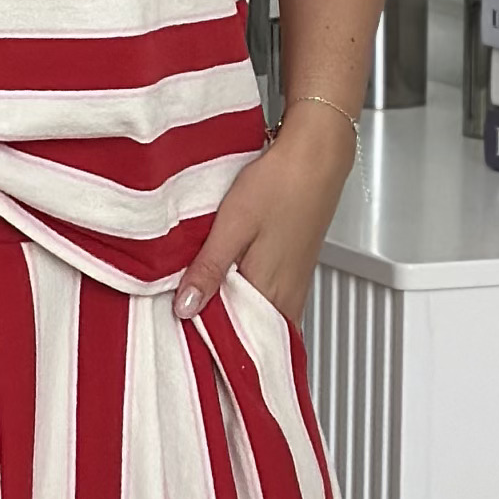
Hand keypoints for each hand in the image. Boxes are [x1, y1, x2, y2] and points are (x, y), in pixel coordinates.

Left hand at [176, 98, 358, 322]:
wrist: (315, 157)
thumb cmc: (279, 184)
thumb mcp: (232, 226)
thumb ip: (209, 270)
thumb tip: (185, 308)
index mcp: (269, 292)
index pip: (235, 340)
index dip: (207, 341)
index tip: (183, 334)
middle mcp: (288, 297)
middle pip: (248, 335)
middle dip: (219, 333)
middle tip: (189, 322)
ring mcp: (295, 286)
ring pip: (260, 319)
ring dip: (234, 316)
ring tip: (207, 305)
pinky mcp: (296, 272)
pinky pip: (270, 302)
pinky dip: (248, 300)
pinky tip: (232, 284)